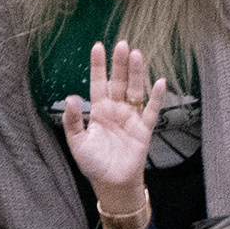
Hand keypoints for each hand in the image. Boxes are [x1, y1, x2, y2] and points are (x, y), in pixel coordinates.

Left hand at [52, 36, 174, 210]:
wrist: (112, 184)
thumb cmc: (93, 164)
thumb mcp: (78, 143)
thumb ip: (72, 121)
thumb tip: (70, 98)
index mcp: (98, 111)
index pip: (98, 83)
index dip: (98, 66)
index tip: (98, 46)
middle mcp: (116, 110)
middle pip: (119, 82)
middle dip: (120, 64)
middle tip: (122, 44)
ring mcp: (131, 118)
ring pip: (135, 90)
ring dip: (136, 74)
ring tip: (137, 54)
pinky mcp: (144, 129)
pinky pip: (151, 110)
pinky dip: (156, 97)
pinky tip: (159, 82)